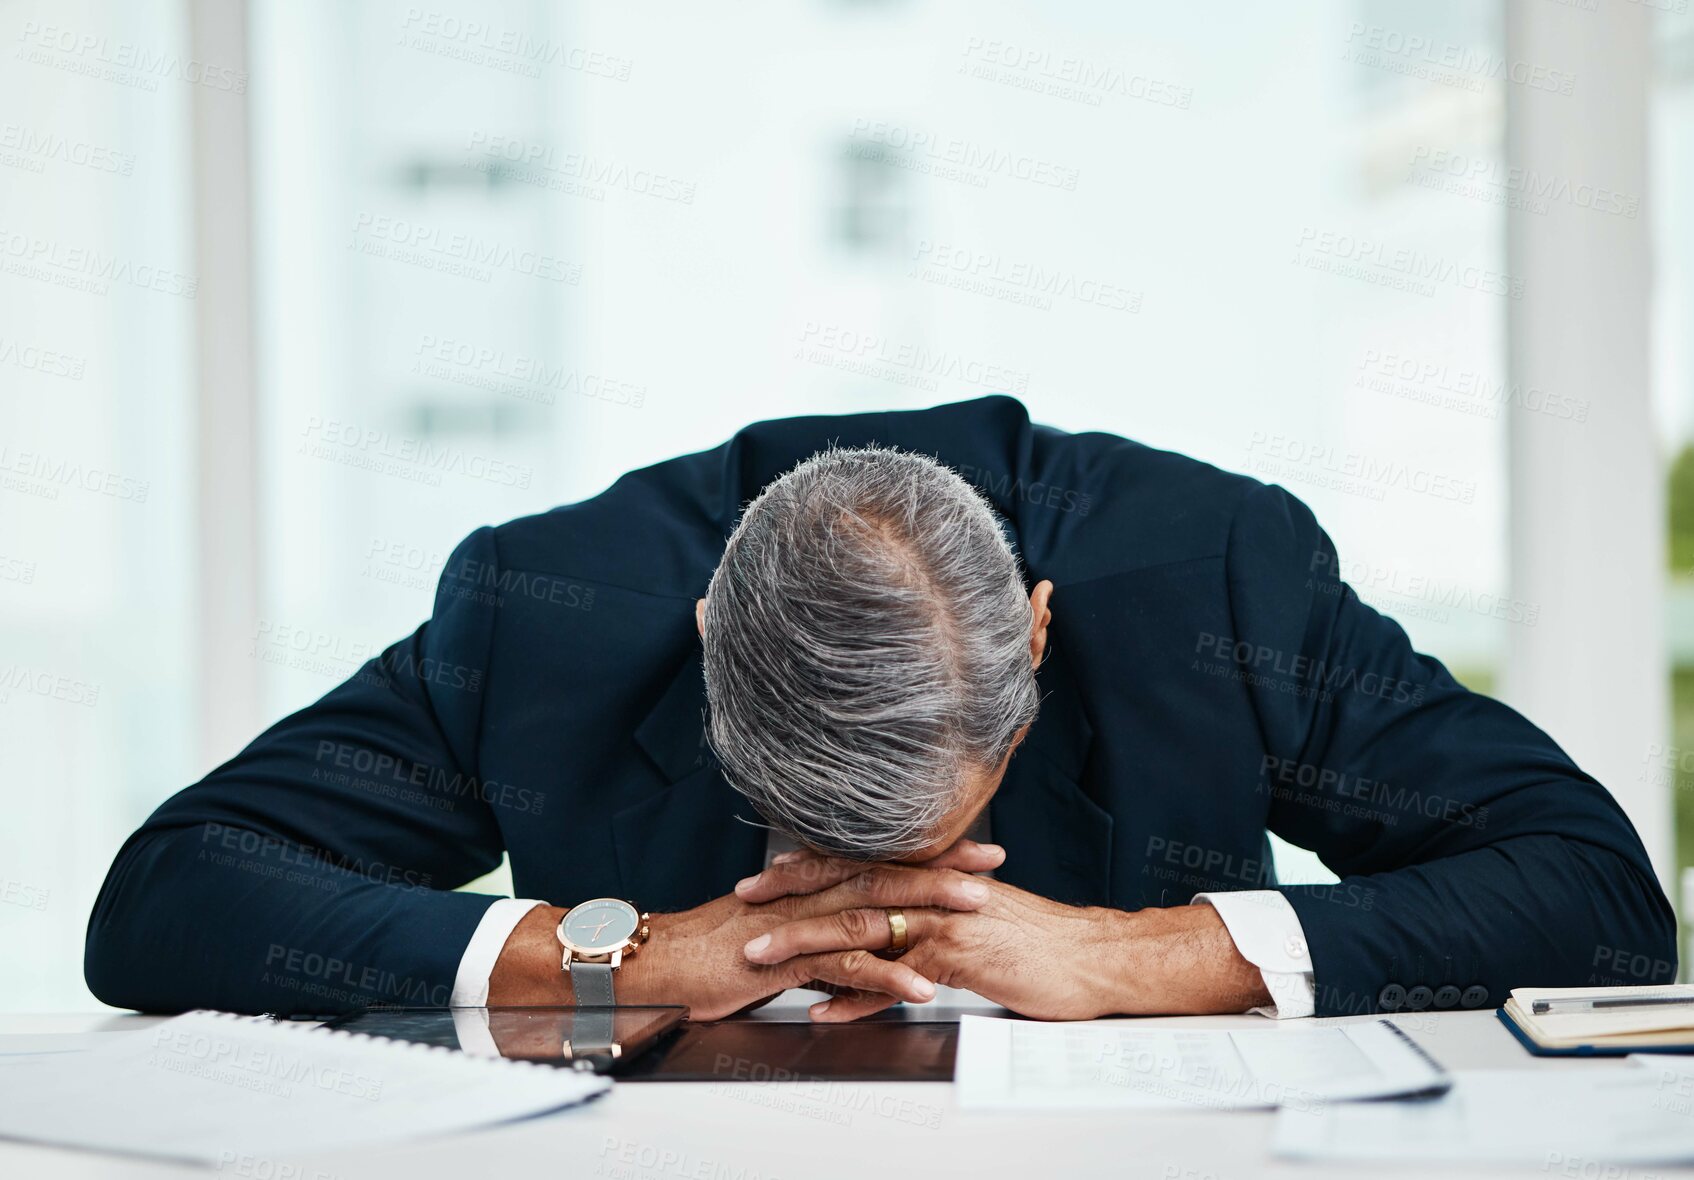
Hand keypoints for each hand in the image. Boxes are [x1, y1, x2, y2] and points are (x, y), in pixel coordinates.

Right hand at [487, 841, 1003, 1019]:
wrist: (658, 964)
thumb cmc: (712, 950)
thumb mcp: (776, 931)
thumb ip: (816, 925)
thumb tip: (853, 930)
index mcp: (808, 884)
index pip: (877, 861)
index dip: (928, 854)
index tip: (975, 849)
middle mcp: (807, 894)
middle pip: (885, 873)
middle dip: (943, 867)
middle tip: (993, 863)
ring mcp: (797, 924)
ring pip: (872, 910)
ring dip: (927, 910)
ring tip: (975, 911)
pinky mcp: (783, 959)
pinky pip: (843, 965)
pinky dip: (885, 974)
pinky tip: (921, 984)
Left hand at [740, 849, 1271, 1021]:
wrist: (1097, 957)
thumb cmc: (1042, 941)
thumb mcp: (981, 917)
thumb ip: (939, 913)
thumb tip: (904, 923)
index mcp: (937, 875)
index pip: (862, 862)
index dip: (812, 866)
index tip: (767, 874)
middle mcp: (935, 889)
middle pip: (848, 885)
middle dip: (791, 895)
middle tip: (744, 903)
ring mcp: (946, 920)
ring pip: (862, 926)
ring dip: (806, 944)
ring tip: (761, 958)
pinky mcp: (962, 957)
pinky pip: (897, 976)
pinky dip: (857, 996)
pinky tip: (823, 1010)